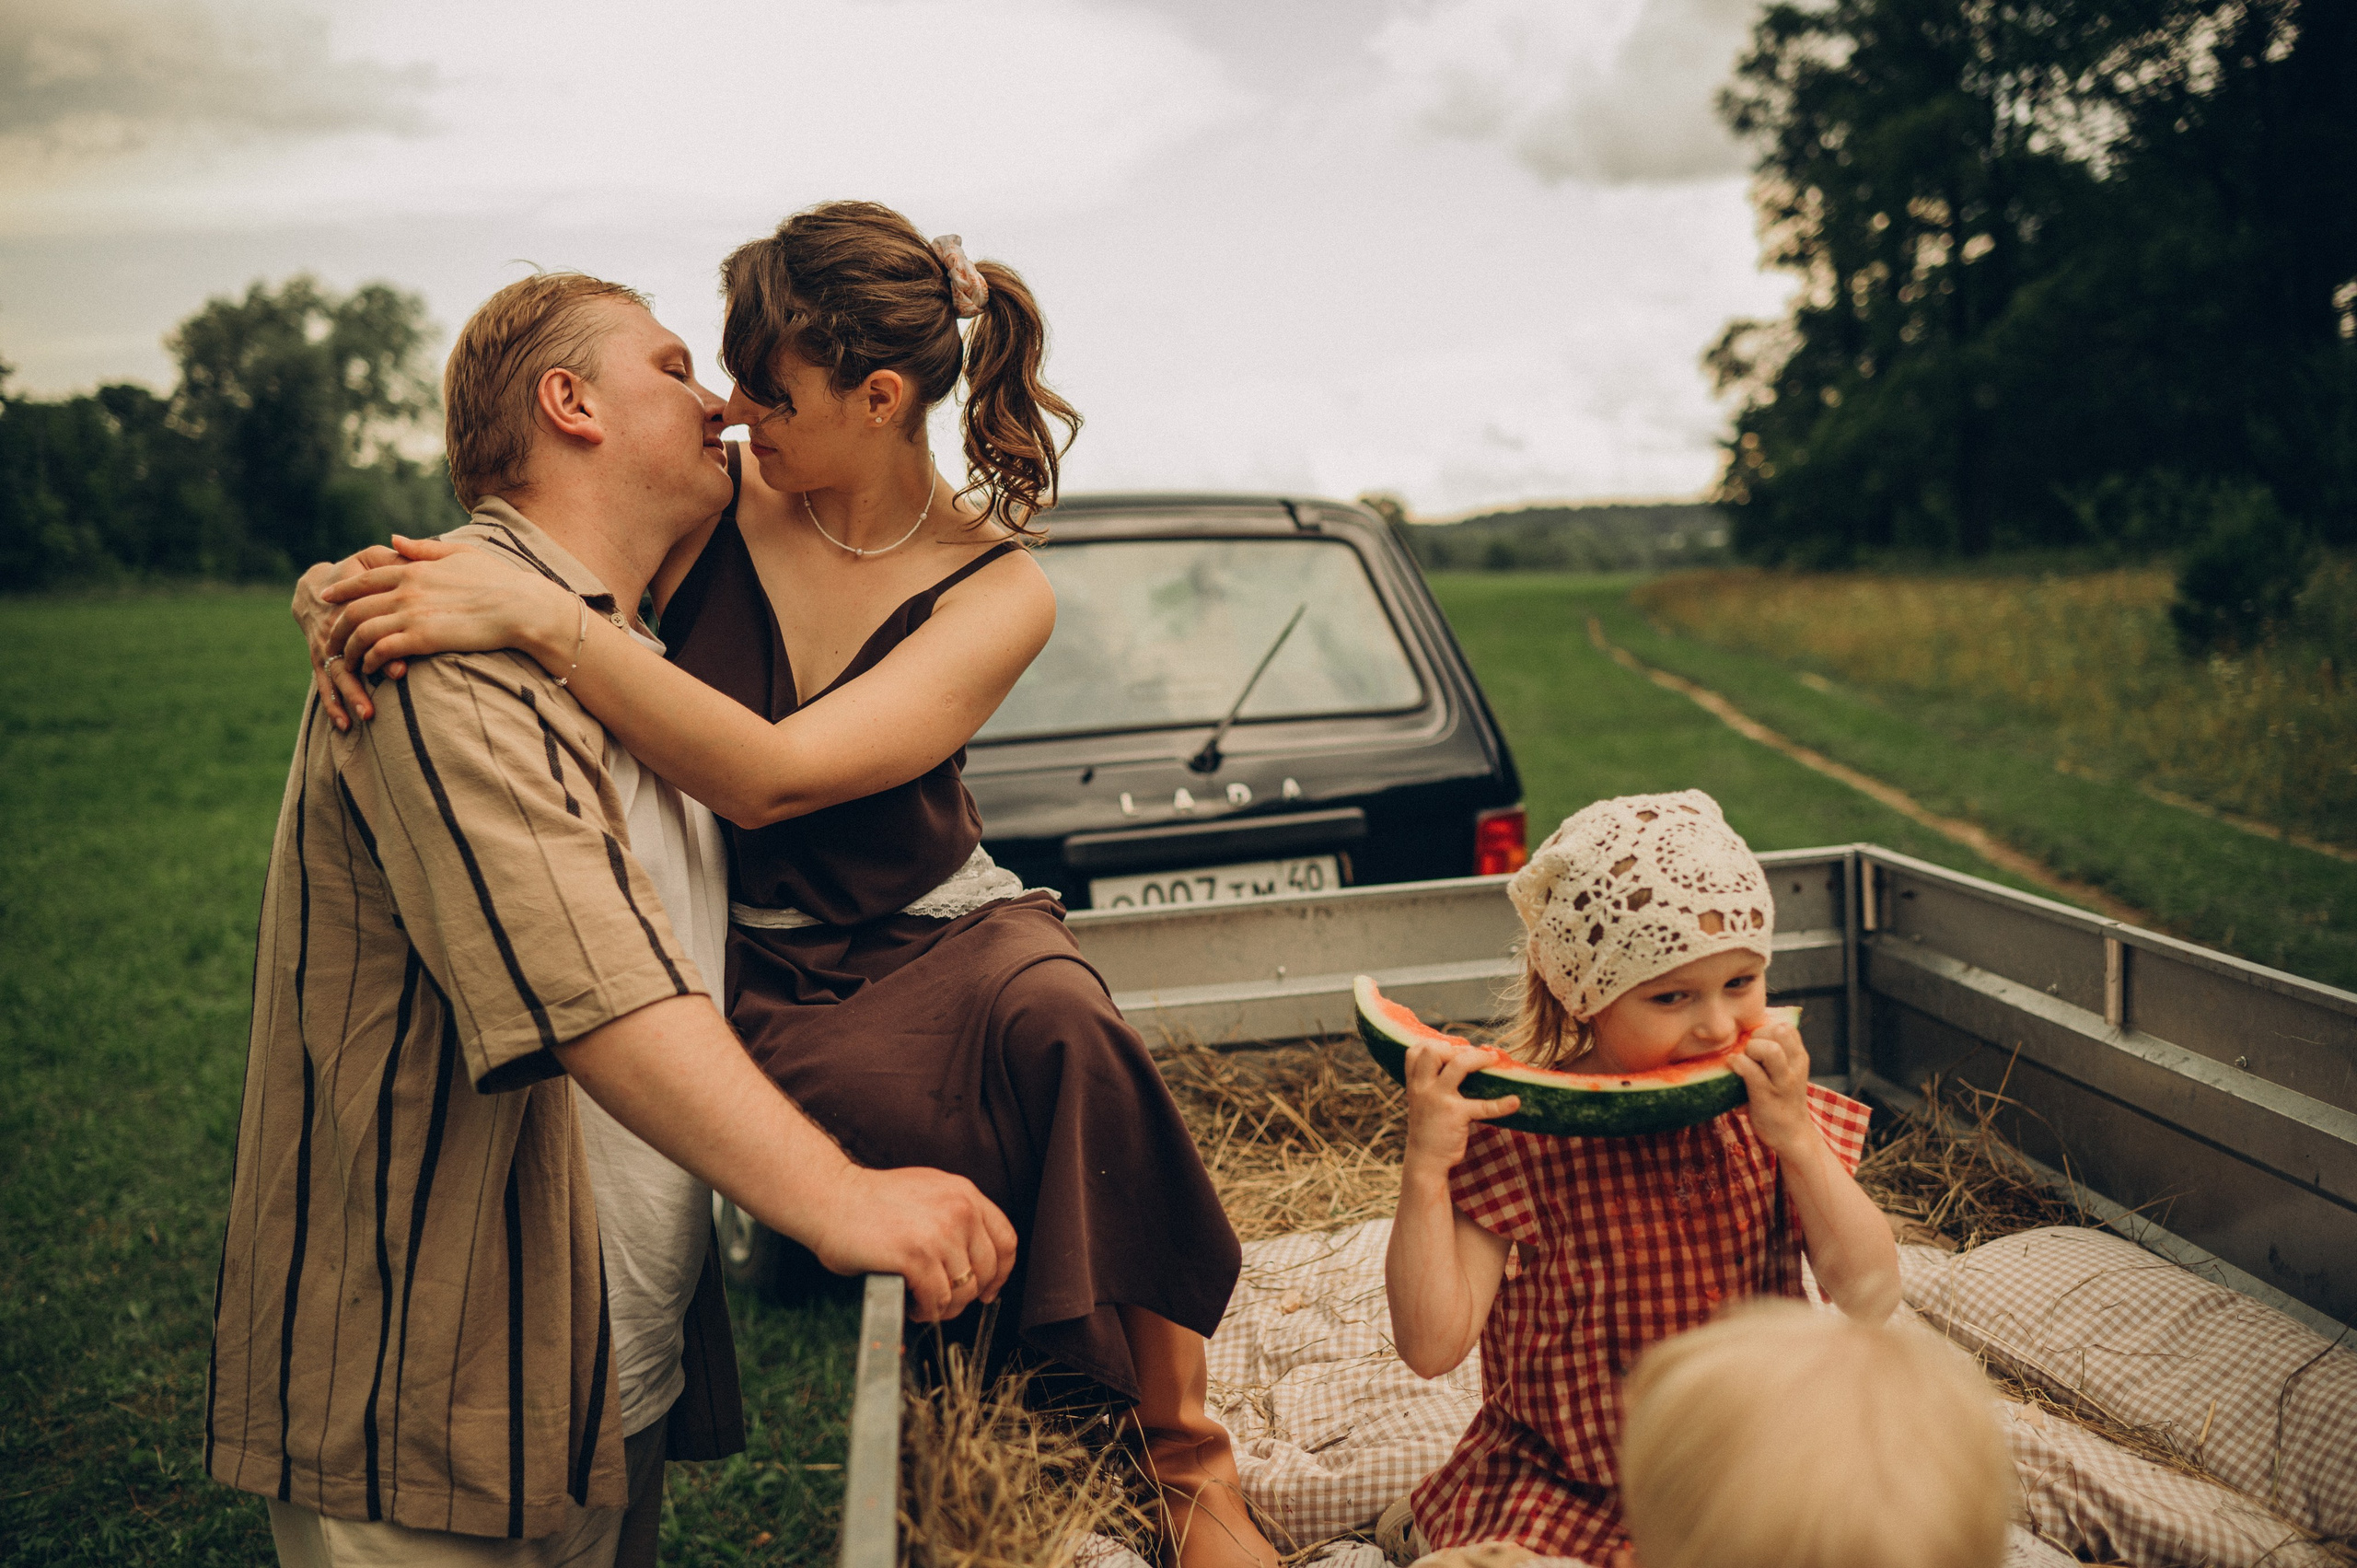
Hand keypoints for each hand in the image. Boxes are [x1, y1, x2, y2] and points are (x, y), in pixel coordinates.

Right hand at [294, 547, 401, 729]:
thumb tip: (419, 560)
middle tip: (381, 703)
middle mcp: (334, 627)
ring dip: (350, 697)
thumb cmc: (357, 573)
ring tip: (366, 716)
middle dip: (365, 681)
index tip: (401, 669)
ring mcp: (324, 646)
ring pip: (336, 675)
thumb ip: (396, 560)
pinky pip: (325, 684)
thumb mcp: (372, 560)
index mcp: (351, 603)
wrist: (316, 585)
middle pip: (349, 657)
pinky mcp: (320, 659)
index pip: (366, 628)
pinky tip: (345, 724)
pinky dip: (333, 705)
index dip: (383, 649)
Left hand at [321, 534, 573, 676]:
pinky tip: (371, 669)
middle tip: (329, 639)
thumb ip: (422, 549)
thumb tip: (393, 539)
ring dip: (349, 649)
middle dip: (336, 625)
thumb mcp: (459, 554)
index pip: (365, 578)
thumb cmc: (499, 580)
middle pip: (354, 608)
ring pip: (362, 631)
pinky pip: (381, 650)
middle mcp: (406, 590)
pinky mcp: (422, 638)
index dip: (341, 589)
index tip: (326, 598)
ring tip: (347, 661)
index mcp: (413, 569)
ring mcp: (413, 614)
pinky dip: (370, 660)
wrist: (521, 606)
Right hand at [806, 1164, 1018, 1322]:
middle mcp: (959, 1210)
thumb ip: (954, 1217)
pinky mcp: (916, 1256)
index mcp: (964, 1193)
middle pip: (987, 1270)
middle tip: (945, 1303)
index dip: (1000, 1273)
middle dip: (967, 1295)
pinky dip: (927, 1311)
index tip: (988, 1289)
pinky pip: (937, 1299)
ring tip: (924, 1304)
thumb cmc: (870, 1201)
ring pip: (963, 1290)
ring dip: (944, 1306)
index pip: (1005, 1240)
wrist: (831, 1198)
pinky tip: (912, 1305)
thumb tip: (971, 1261)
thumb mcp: (927, 1193)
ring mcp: (939, 1233)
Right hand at [1401, 1039, 1520, 1179]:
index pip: (1415, 1051)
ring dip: (1479, 1058)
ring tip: (1494, 1059)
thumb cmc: (1427, 1130)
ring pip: (1459, 1065)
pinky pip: (1483, 1106)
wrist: (1425, 1162)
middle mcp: (1423, 1088)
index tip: (1452, 1048)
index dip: (1434, 1044)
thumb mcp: (1420, 1103)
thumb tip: (1458, 1062)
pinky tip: (1515, 1102)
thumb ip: (1430, 1084)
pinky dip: (1502, 1104)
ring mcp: (1439, 1100)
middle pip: (1433, 1050)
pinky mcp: (1456, 1115)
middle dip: (1455, 1047)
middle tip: (1471, 1055)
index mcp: (1414, 1084)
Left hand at [1727, 1014, 1812, 1152]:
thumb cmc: (1782, 1100)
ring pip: (1770, 1049)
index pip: (1787, 1027)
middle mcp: (1795, 1067)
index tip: (1757, 1043)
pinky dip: (1738, 1064)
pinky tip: (1733, 1067)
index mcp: (1799, 1058)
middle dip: (1758, 1036)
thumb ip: (1774, 1055)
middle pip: (1780, 1031)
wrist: (1793, 1135)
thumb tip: (1740, 1035)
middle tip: (1749, 1053)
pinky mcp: (1766, 1096)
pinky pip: (1751, 1071)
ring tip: (1745, 1061)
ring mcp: (1782, 1082)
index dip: (1766, 1029)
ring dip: (1751, 1050)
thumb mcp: (1787, 1073)